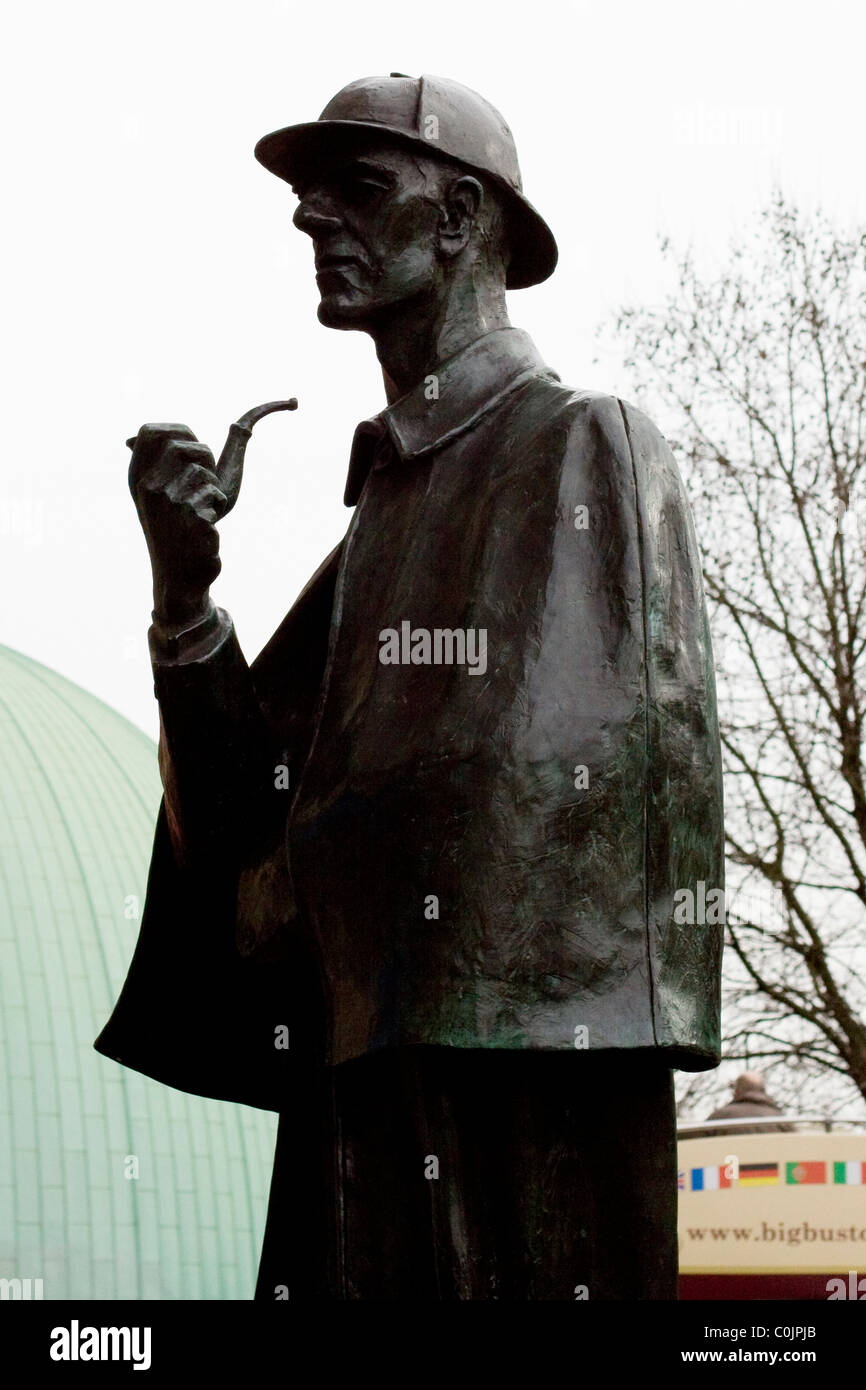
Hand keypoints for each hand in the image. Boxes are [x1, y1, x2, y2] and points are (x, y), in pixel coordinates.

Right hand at [128, 423, 226, 628]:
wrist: (179, 577)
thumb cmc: (171, 534)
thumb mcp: (153, 499)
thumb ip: (149, 467)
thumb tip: (130, 438)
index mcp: (137, 481)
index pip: (150, 431)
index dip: (179, 430)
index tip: (192, 448)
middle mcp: (149, 490)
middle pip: (185, 447)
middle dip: (205, 459)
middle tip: (206, 482)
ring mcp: (171, 504)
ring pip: (205, 474)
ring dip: (212, 490)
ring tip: (201, 512)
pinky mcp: (193, 519)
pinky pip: (217, 495)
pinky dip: (218, 508)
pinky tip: (206, 527)